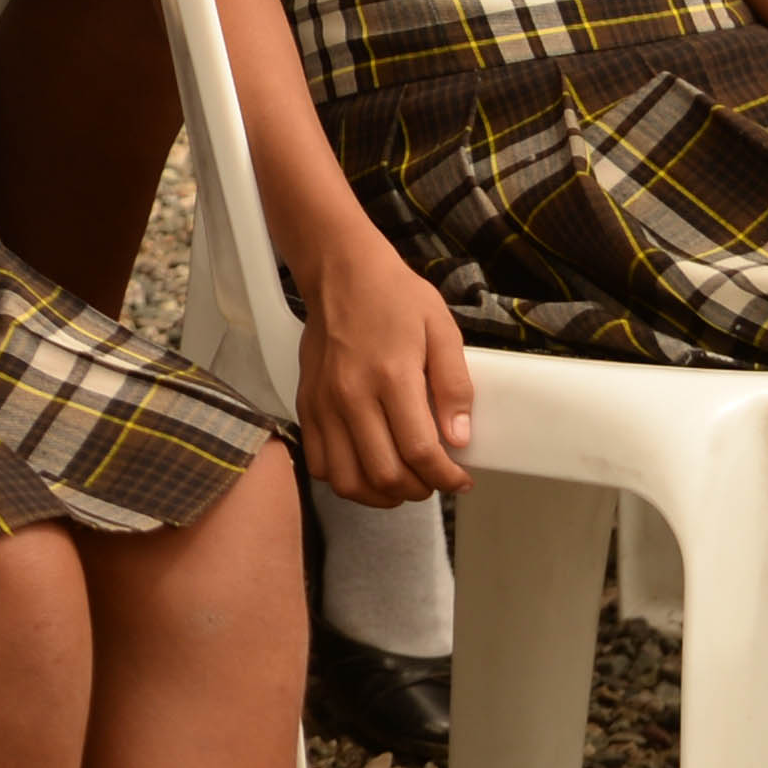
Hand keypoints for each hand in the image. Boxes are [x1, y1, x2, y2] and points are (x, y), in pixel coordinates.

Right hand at [293, 238, 478, 507]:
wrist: (340, 272)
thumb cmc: (395, 297)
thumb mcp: (442, 329)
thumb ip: (453, 385)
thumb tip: (458, 438)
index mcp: (392, 376)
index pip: (421, 451)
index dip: (446, 477)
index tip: (461, 479)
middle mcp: (351, 396)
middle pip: (385, 474)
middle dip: (419, 490)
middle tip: (436, 480)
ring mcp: (323, 404)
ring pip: (347, 480)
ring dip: (380, 495)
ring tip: (403, 482)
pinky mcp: (306, 406)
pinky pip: (319, 463)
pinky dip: (345, 479)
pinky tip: (368, 467)